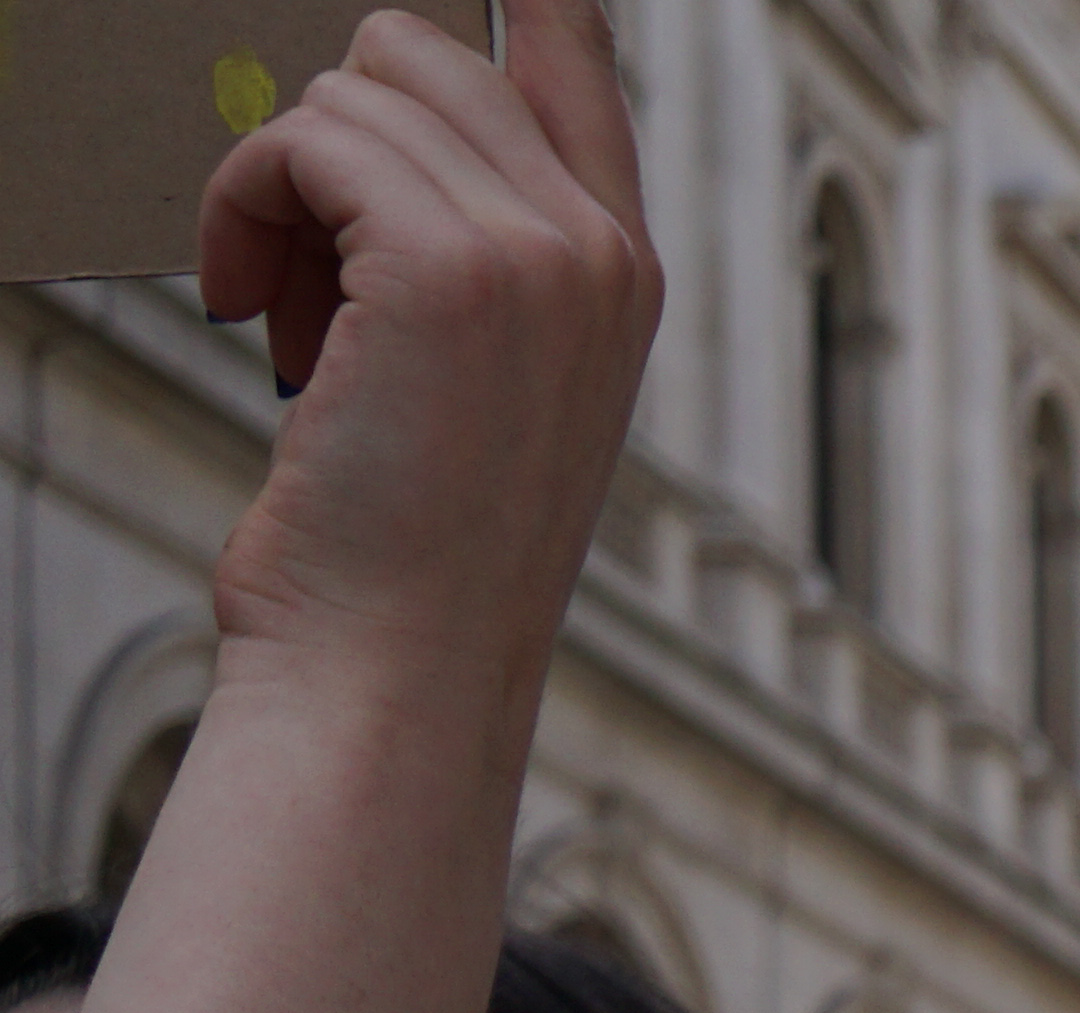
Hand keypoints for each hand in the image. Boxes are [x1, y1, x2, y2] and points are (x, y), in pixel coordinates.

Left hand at [196, 8, 659, 728]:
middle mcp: (603, 251)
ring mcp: (541, 254)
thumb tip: (365, 97)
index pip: (574, 53)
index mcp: (623, 274)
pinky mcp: (451, 267)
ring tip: (280, 309)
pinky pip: (304, 143)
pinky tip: (245, 304)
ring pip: (353, 91)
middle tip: (300, 270)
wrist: (398, 668)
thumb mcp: (475, 377)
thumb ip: (465, 238)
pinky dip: (241, 208)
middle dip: (326, 141)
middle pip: (421, 55)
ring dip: (273, 186)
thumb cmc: (408, 545)